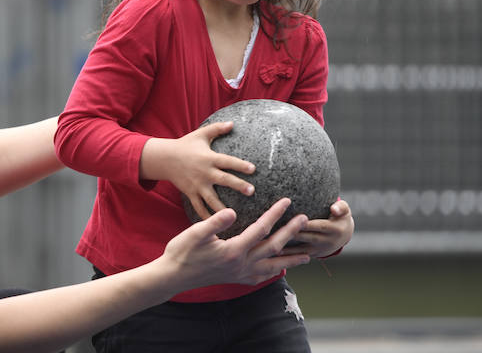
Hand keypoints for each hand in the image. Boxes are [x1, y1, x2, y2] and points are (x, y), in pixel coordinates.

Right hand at [141, 121, 255, 220]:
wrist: (164, 158)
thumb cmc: (185, 145)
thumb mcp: (201, 134)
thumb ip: (217, 129)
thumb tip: (233, 123)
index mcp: (209, 158)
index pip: (227, 161)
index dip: (239, 165)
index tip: (253, 169)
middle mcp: (204, 173)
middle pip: (223, 180)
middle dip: (237, 185)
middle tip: (251, 191)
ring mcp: (197, 185)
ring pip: (212, 199)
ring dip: (223, 207)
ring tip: (235, 215)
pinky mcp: (190, 193)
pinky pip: (199, 208)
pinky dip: (206, 217)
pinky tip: (216, 227)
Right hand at [162, 198, 309, 291]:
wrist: (173, 276)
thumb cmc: (182, 252)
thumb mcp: (195, 233)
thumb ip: (216, 221)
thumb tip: (234, 212)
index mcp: (234, 250)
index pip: (261, 229)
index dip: (275, 214)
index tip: (287, 201)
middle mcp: (242, 264)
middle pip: (273, 247)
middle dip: (291, 233)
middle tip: (305, 220)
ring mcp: (240, 274)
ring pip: (272, 266)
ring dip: (291, 259)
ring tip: (308, 255)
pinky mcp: (236, 279)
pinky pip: (261, 277)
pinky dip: (274, 272)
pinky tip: (279, 269)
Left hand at [282, 199, 353, 257]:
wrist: (344, 235)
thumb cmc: (341, 217)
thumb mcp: (344, 210)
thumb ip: (341, 207)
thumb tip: (334, 208)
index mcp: (334, 229)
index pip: (319, 226)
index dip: (307, 224)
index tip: (295, 220)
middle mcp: (327, 241)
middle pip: (308, 238)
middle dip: (294, 235)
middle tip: (278, 232)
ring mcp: (320, 250)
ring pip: (303, 249)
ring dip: (289, 249)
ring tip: (274, 247)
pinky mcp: (313, 254)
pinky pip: (300, 256)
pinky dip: (289, 256)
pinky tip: (276, 254)